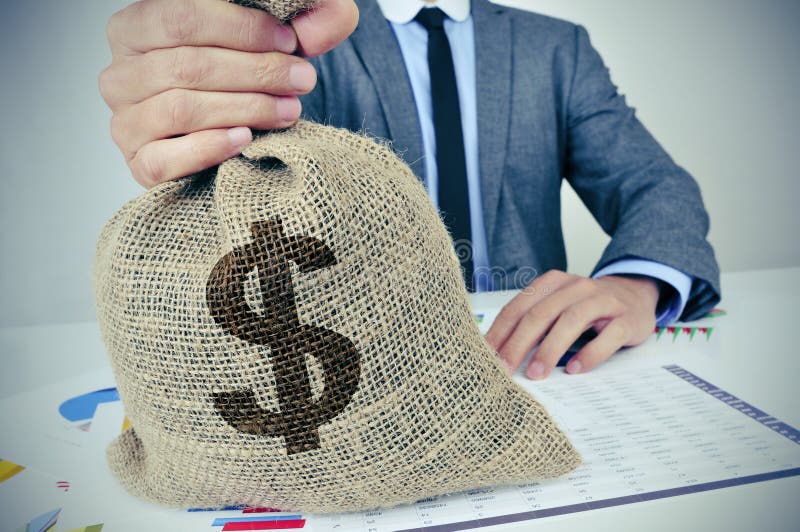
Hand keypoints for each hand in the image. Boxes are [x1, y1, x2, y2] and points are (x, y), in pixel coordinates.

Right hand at [99, 0, 358, 187]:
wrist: (231, 134)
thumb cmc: (245, 76)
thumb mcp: (276, 38)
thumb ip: (307, 17)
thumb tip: (329, 19)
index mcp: (139, 26)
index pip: (182, 16)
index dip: (242, 29)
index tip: (291, 41)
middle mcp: (120, 72)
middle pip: (187, 66)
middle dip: (256, 72)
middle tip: (303, 81)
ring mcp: (125, 121)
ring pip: (181, 108)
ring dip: (244, 108)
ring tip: (288, 110)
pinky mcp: (139, 164)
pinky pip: (165, 158)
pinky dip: (208, 148)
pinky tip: (245, 139)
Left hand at [485, 270, 659, 378]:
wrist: (635, 294)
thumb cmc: (587, 306)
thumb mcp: (558, 306)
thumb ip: (532, 323)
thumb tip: (499, 352)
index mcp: (553, 283)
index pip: (520, 306)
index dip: (501, 331)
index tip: (487, 355)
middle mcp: (576, 288)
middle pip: (541, 314)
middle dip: (519, 343)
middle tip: (505, 369)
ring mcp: (603, 302)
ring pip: (572, 321)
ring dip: (550, 350)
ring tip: (536, 374)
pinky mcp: (626, 320)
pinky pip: (608, 337)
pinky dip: (589, 354)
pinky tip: (575, 370)